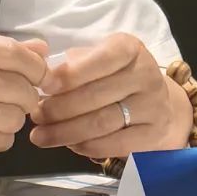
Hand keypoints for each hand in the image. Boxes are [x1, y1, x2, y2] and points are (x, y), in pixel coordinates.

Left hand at [29, 33, 187, 158]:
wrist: (160, 104)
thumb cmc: (118, 76)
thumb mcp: (100, 57)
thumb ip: (75, 63)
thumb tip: (44, 75)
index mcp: (129, 49)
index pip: (100, 60)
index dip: (70, 75)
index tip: (44, 87)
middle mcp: (145, 74)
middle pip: (95, 96)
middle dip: (58, 109)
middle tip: (36, 116)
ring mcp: (152, 106)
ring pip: (102, 123)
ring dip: (66, 132)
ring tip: (41, 135)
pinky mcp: (153, 134)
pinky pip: (114, 144)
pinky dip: (86, 147)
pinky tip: (69, 144)